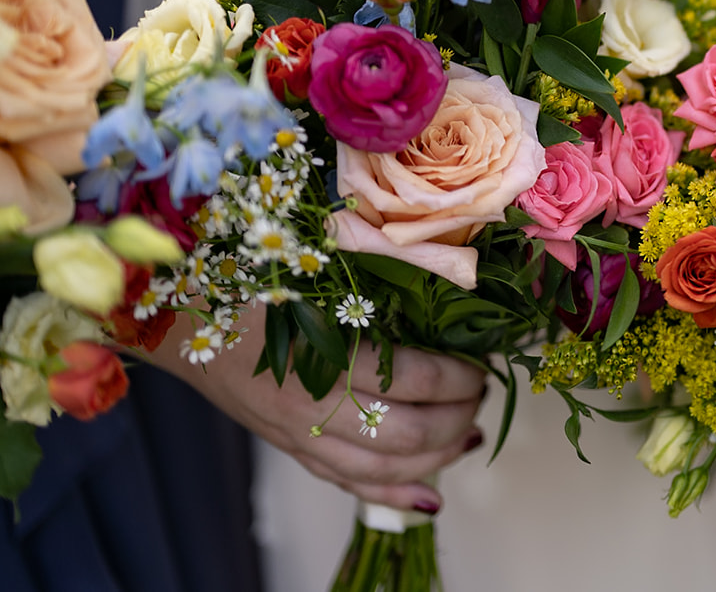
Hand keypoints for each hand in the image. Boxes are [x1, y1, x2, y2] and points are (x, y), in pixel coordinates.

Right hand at [146, 303, 485, 513]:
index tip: (481, 362)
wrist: (183, 322)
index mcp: (324, 354)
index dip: (460, 376)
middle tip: (481, 393)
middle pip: (410, 434)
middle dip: (459, 417)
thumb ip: (378, 280)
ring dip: (441, 456)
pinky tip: (432, 493)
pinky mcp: (294, 451)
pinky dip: (396, 495)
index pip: (415, 379)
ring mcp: (302, 436)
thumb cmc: (254, 284)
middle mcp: (314, 406)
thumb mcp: (317, 272)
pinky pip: (351, 485)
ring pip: (387, 468)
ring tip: (469, 432)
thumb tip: (449, 283)